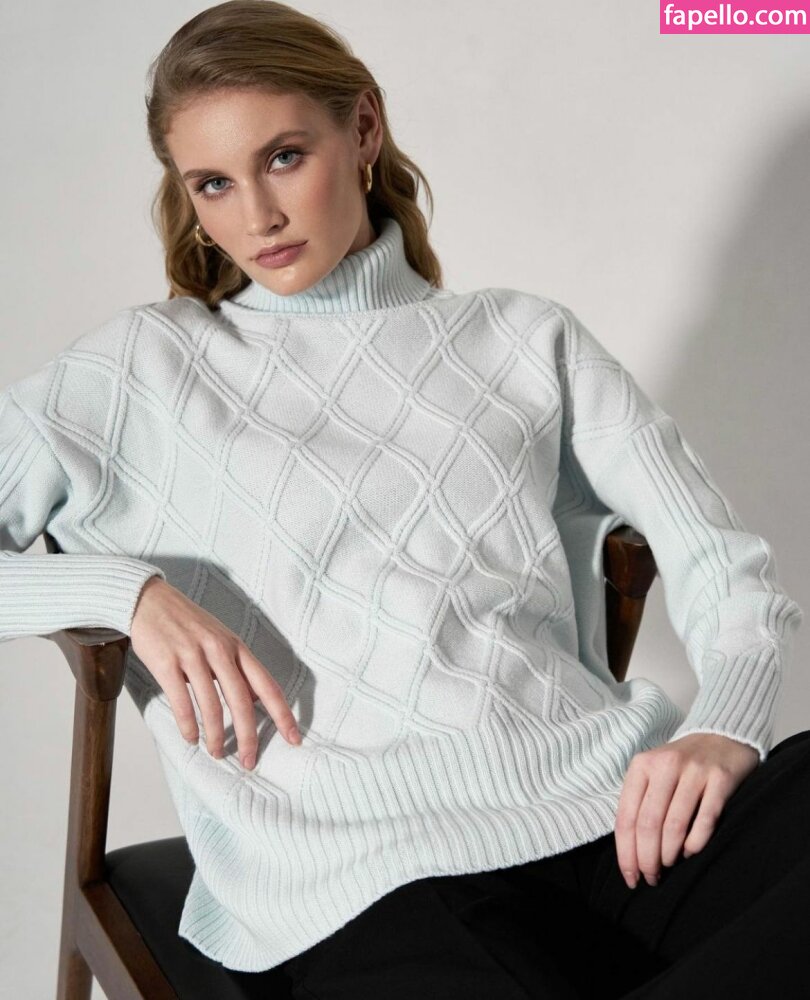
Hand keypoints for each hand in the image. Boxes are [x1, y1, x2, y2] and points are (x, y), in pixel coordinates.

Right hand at [130, 576, 301, 768]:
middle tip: (248, 761)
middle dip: (248, 736)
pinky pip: (181, 702)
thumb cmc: (188, 623)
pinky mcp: (167, 663)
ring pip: (212, 706)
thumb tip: (258, 700)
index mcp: (237, 647)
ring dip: (215, 736)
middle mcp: (219, 650)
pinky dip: (189, 726)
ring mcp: (193, 656)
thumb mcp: (221, 639)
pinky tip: (191, 738)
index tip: (293, 739)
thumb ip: (239, 668)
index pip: (267, 685)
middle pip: (242, 701)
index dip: (283, 714)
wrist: (149, 600)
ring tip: (216, 752)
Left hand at [614, 732, 758, 888]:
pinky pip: (705, 820)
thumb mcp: (653, 774)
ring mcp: (695, 771)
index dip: (626, 853)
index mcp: (642, 766)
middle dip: (647, 859)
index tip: (630, 877)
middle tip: (651, 878)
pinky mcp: (721, 779)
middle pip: (649, 824)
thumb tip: (631, 852)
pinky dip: (695, 843)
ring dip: (669, 855)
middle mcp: (666, 765)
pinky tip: (689, 852)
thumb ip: (640, 803)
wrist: (721, 735)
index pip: (626, 816)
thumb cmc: (681, 765)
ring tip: (668, 866)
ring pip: (675, 825)